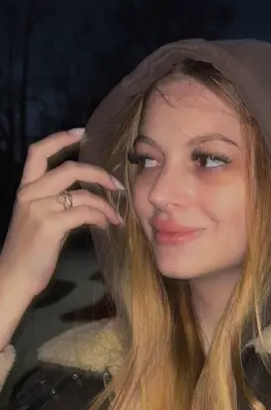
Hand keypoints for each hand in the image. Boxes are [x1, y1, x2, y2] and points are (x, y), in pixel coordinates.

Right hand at [0, 129, 124, 300]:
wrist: (14, 277)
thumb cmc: (29, 251)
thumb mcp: (37, 219)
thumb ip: (54, 202)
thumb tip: (86, 196)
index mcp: (24, 189)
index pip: (38, 153)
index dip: (60, 138)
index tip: (82, 132)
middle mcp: (29, 194)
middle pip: (69, 169)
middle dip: (98, 173)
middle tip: (117, 185)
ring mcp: (39, 209)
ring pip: (82, 194)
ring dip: (105, 204)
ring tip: (115, 216)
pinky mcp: (49, 226)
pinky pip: (84, 213)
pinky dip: (101, 217)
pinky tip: (106, 226)